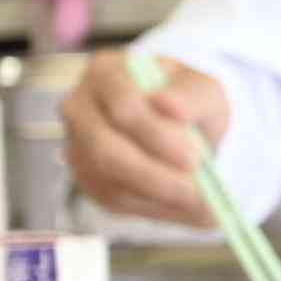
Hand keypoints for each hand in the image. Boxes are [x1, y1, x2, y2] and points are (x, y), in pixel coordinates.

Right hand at [65, 49, 227, 229]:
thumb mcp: (202, 88)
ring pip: (110, 182)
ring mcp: (77, 146)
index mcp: (106, 73)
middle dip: (155, 176)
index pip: (123, 108)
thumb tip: (168, 106)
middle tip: (197, 193)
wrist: (177, 119)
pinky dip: (154, 208)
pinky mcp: (87, 178)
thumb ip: (191, 96)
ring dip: (159, 197)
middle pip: (106, 150)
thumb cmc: (186, 99)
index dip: (156, 135)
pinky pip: (115, 201)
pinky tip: (185, 208)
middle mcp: (80, 109)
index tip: (194, 158)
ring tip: (202, 205)